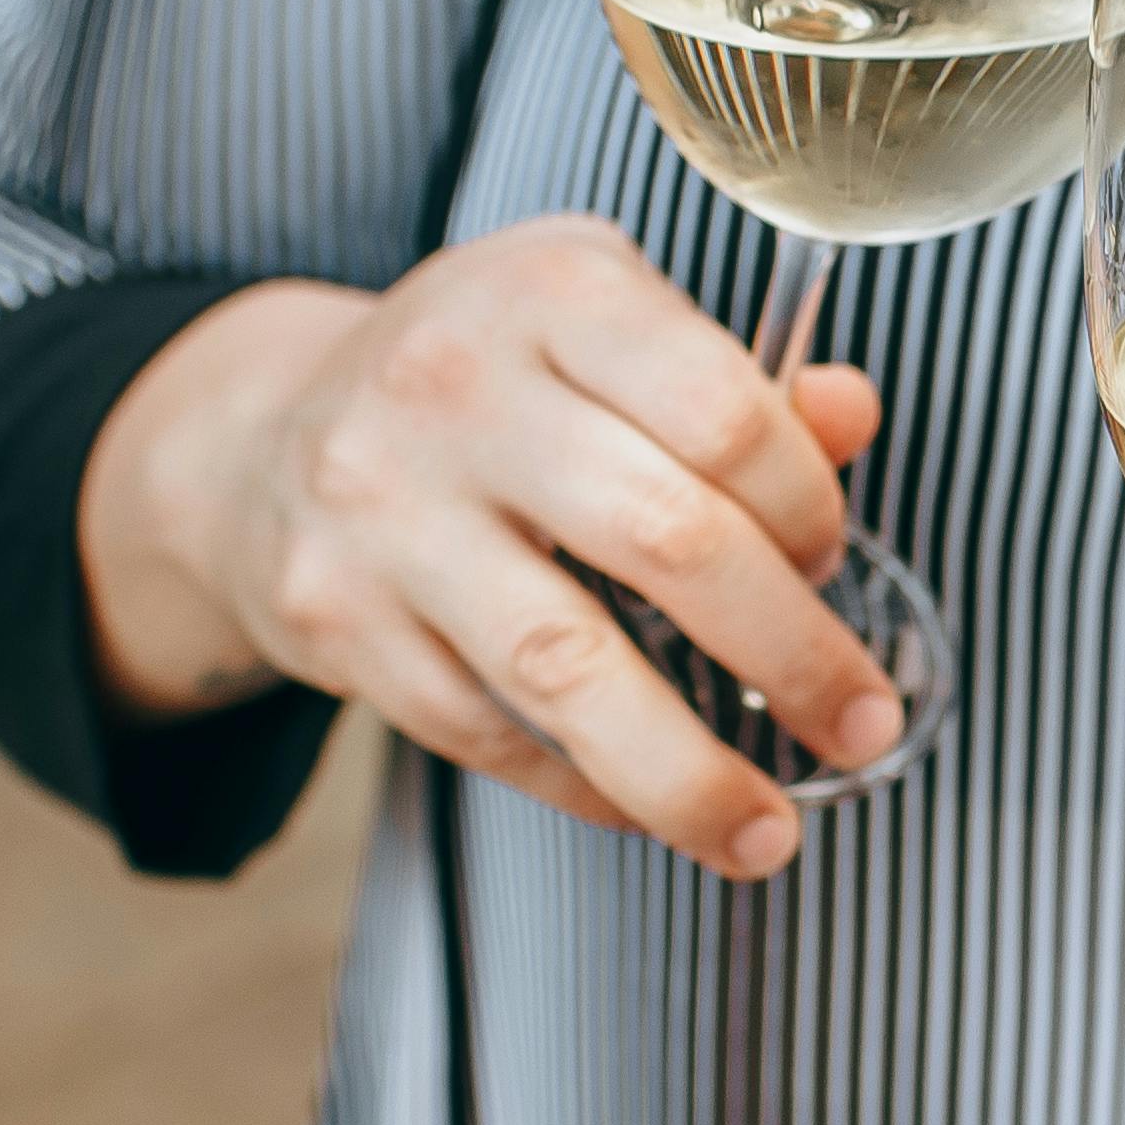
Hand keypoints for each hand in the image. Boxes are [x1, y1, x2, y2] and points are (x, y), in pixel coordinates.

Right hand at [78, 219, 900, 881]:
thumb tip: (850, 417)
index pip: (726, 413)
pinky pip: (487, 733)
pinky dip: (584, 786)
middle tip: (859, 721)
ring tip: (767, 832)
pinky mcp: (333, 618)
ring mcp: (382, 509)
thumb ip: (738, 379)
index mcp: (552, 292)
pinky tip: (646, 801)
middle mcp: (454, 389)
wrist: (265, 434)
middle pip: (667, 539)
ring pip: (568, 671)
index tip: (832, 561)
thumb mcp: (604, 324)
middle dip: (793, 654)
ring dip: (690, 773)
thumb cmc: (485, 380)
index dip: (810, 508)